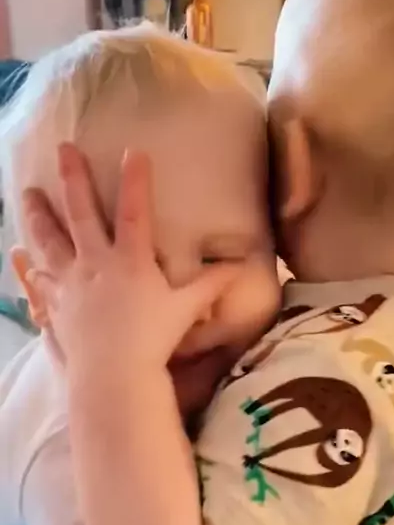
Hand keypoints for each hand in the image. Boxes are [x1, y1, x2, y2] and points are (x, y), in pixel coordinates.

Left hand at [17, 144, 235, 375]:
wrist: (112, 374)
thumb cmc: (153, 340)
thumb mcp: (186, 310)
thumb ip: (211, 286)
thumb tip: (240, 268)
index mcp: (130, 260)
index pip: (134, 211)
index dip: (135, 180)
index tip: (134, 151)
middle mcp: (96, 263)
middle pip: (80, 213)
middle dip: (72, 179)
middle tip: (63, 150)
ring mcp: (71, 283)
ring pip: (49, 240)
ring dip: (39, 214)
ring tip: (28, 194)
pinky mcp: (56, 306)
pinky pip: (39, 281)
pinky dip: (28, 267)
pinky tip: (19, 257)